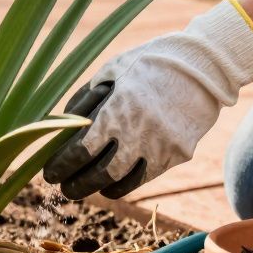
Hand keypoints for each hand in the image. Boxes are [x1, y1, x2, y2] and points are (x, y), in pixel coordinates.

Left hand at [43, 0, 252, 199]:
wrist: (203, 67)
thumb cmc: (149, 63)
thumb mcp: (111, 71)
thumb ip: (85, 98)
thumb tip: (61, 123)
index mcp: (116, 110)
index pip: (79, 150)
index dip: (61, 165)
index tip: (48, 173)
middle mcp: (137, 133)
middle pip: (98, 173)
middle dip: (76, 184)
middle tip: (63, 188)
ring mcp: (160, 147)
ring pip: (122, 182)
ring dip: (98, 188)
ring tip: (85, 188)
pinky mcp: (177, 154)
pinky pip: (145, 177)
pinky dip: (124, 185)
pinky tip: (111, 185)